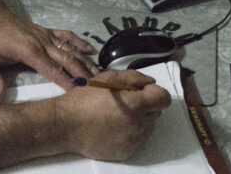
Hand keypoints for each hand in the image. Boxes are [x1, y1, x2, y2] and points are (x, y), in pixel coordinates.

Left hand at [0, 6, 98, 102]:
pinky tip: (90, 48)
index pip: (53, 70)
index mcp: (30, 52)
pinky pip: (66, 36)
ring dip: (85, 60)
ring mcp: (46, 35)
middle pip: (67, 59)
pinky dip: (79, 42)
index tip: (79, 93)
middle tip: (97, 84)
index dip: (66, 82)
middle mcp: (42, 43)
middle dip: (83, 72)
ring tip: (99, 71)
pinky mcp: (46, 31)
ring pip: (70, 48)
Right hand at [53, 70, 171, 160]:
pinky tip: (113, 127)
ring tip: (117, 116)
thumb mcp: (108, 78)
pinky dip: (131, 133)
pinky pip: (138, 140)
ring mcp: (133, 141)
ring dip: (139, 120)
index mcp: (135, 104)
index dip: (155, 93)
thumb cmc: (85, 97)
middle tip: (125, 102)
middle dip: (145, 105)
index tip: (142, 92)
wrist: (66, 124)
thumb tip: (150, 84)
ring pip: (148, 127)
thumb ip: (134, 78)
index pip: (164, 99)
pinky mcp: (126, 152)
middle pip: (156, 112)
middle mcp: (138, 125)